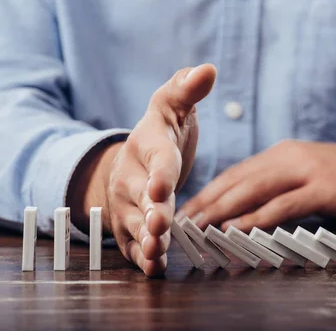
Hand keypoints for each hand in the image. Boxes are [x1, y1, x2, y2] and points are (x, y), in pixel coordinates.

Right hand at [68, 64, 216, 275]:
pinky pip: (133, 244)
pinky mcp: (128, 227)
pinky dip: (143, 257)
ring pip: (135, 224)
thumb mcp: (172, 106)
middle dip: (150, 212)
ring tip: (156, 253)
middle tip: (159, 226)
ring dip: (146, 239)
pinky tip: (153, 268)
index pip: (157, 158)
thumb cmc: (160, 133)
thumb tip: (208, 68)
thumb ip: (187, 89)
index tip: (162, 186)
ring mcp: (127, 204)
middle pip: (141, 197)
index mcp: (148, 145)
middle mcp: (132, 176)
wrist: (133, 160)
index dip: (159, 173)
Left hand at [176, 140, 335, 232]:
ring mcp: (307, 170)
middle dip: (207, 202)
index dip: (208, 192)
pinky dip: (257, 217)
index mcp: (281, 153)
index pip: (235, 173)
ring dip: (223, 209)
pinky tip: (238, 228)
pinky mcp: (325, 189)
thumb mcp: (308, 175)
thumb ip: (280, 186)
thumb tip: (246, 210)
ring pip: (254, 189)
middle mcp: (288, 157)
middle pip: (238, 180)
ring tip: (199, 227)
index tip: (187, 211)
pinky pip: (284, 204)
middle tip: (182, 222)